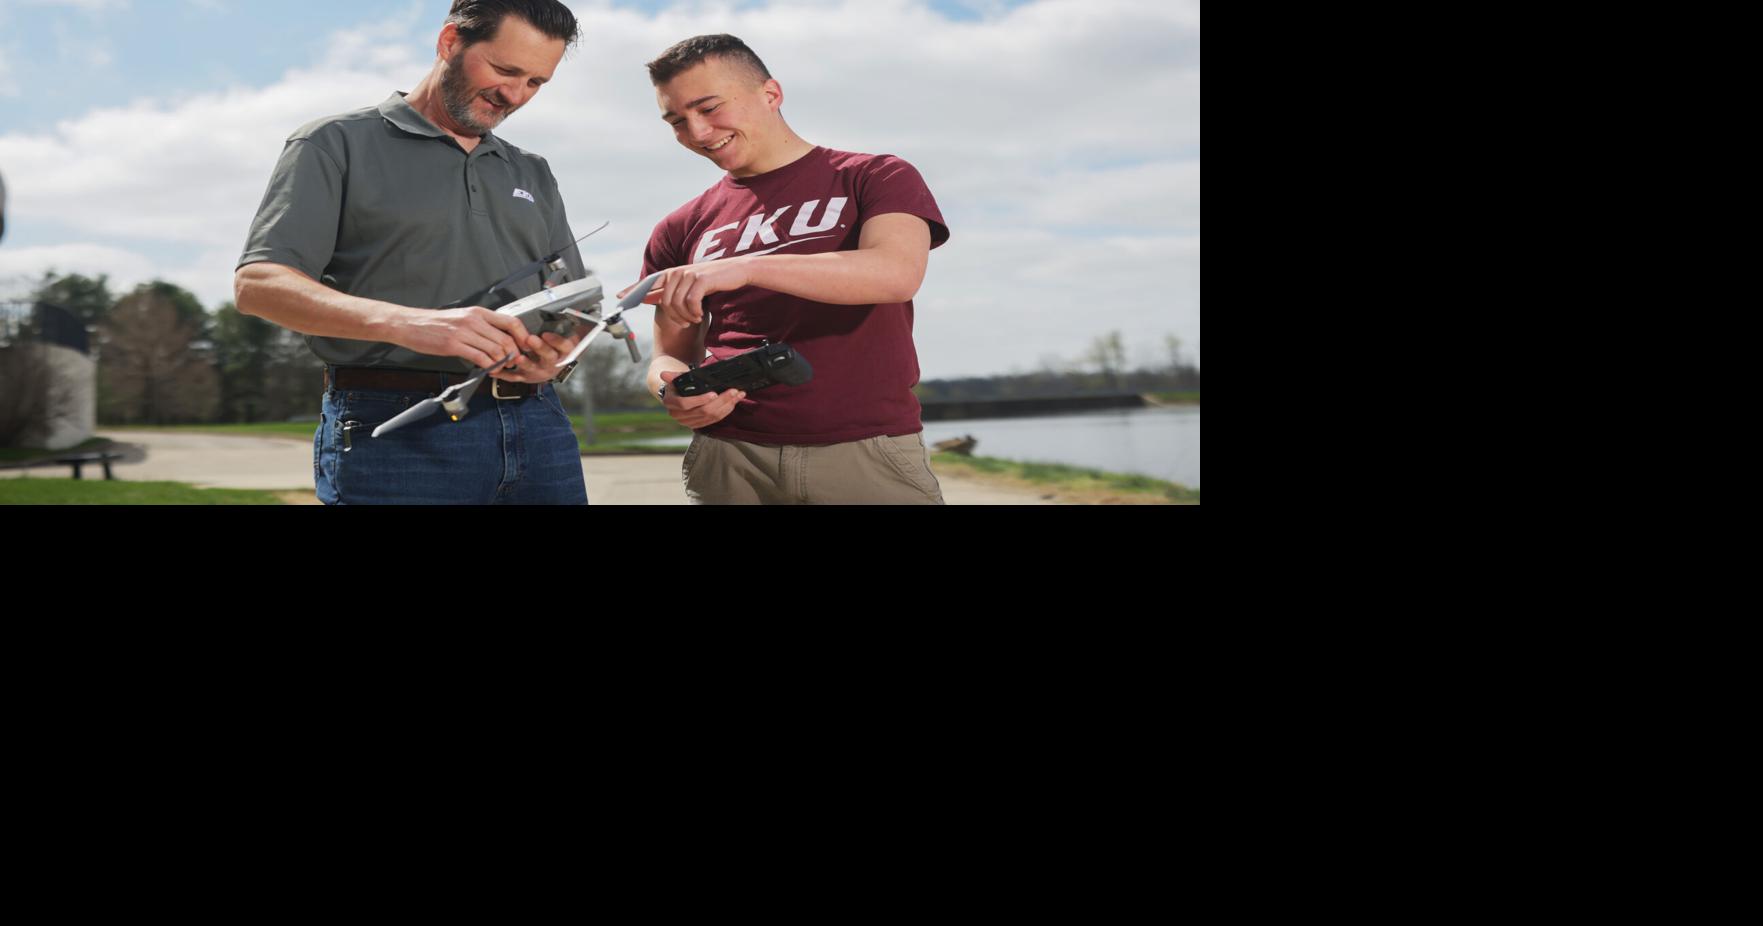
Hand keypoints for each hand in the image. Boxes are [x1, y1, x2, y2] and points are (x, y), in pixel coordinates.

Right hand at [397, 306, 539, 371]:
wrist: (410, 324)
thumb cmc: (435, 323)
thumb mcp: (461, 318)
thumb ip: (480, 325)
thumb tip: (499, 337)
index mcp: (477, 312)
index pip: (510, 321)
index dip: (522, 336)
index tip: (525, 346)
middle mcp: (473, 320)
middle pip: (506, 338)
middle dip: (514, 354)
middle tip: (515, 362)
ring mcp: (464, 332)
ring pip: (495, 349)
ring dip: (502, 362)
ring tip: (502, 367)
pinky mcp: (454, 345)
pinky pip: (480, 357)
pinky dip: (489, 366)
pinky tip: (489, 370)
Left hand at [491, 330, 579, 383]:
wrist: (550, 367)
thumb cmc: (553, 347)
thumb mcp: (563, 337)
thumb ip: (562, 325)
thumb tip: (568, 311)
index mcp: (563, 352)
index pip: (565, 346)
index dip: (557, 341)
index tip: (546, 334)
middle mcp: (552, 363)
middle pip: (549, 357)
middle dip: (540, 348)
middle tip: (530, 339)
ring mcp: (539, 371)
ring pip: (532, 368)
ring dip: (524, 363)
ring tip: (517, 357)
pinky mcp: (526, 377)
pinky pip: (514, 377)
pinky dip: (504, 373)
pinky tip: (495, 368)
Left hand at [622, 259, 752, 328]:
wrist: (738, 271)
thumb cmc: (714, 280)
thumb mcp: (691, 285)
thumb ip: (671, 291)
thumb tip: (649, 299)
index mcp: (672, 273)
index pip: (648, 282)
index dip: (633, 290)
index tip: (619, 297)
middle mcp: (677, 272)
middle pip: (664, 301)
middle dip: (674, 316)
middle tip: (686, 323)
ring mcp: (689, 274)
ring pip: (677, 303)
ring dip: (686, 316)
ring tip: (695, 319)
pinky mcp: (701, 279)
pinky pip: (690, 302)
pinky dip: (695, 312)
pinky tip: (700, 314)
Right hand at [657, 369, 743, 428]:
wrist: (677, 395)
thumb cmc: (678, 385)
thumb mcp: (676, 379)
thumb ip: (673, 376)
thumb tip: (663, 374)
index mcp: (671, 404)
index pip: (685, 404)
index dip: (700, 400)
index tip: (714, 393)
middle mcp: (678, 416)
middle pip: (703, 411)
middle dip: (721, 401)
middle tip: (734, 391)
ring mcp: (689, 422)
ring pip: (711, 417)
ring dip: (727, 405)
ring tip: (738, 395)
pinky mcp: (698, 425)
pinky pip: (714, 420)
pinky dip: (726, 411)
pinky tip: (734, 402)